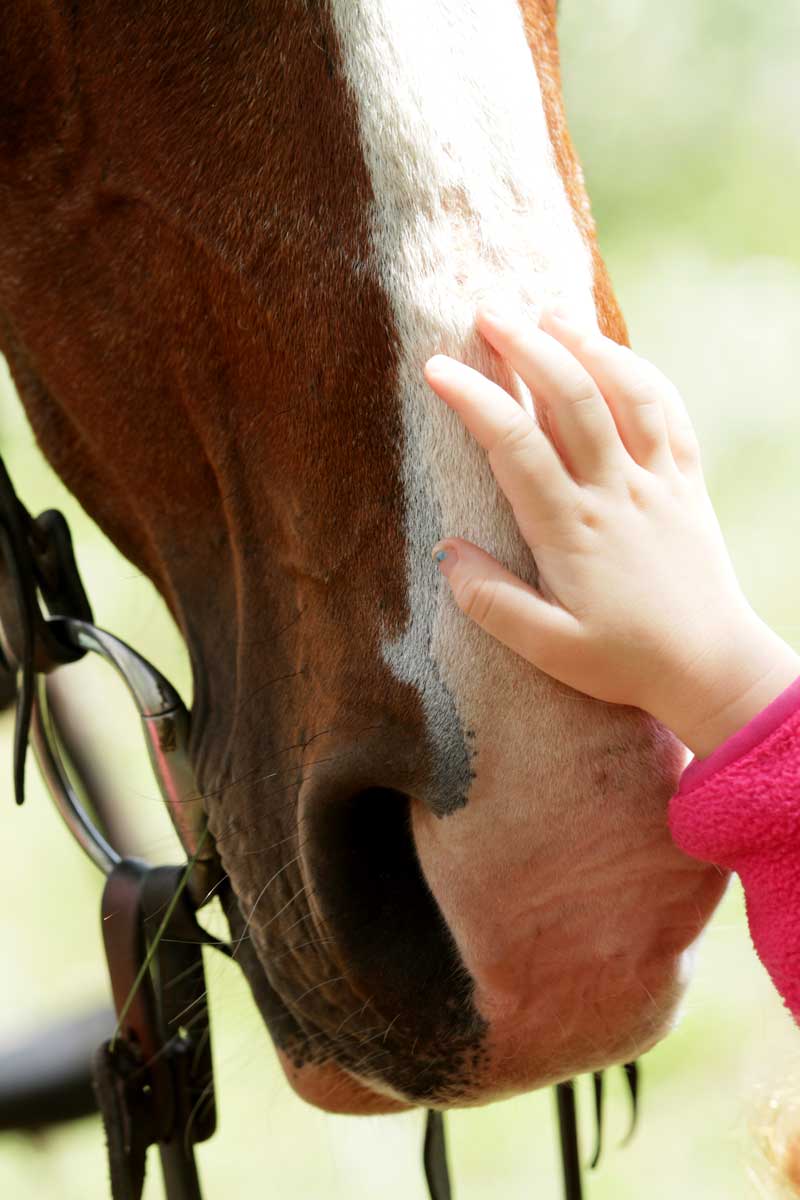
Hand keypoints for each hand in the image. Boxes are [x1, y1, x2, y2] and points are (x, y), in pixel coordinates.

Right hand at [424, 305, 799, 756]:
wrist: (712, 667)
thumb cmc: (625, 661)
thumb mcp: (548, 648)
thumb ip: (492, 601)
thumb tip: (445, 551)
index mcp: (572, 530)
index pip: (516, 446)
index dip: (474, 399)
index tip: (437, 368)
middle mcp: (616, 493)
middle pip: (574, 398)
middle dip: (528, 347)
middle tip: (487, 313)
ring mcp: (658, 482)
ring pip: (628, 393)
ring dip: (587, 345)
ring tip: (548, 313)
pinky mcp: (686, 483)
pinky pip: (671, 412)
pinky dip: (643, 373)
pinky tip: (615, 355)